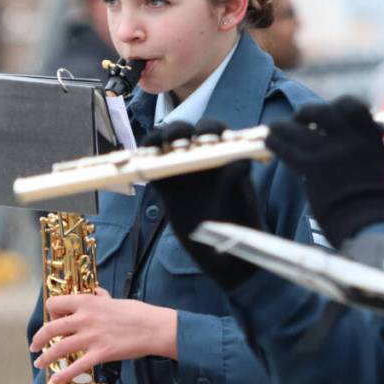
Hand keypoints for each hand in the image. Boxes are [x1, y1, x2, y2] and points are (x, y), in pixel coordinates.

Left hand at [29, 287, 176, 383]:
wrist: (152, 327)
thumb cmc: (136, 312)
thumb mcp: (115, 299)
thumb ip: (101, 297)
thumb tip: (96, 292)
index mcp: (87, 302)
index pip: (54, 304)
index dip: (51, 313)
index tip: (53, 320)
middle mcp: (84, 318)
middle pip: (50, 328)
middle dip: (38, 339)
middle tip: (35, 346)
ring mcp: (91, 337)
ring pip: (58, 348)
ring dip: (45, 358)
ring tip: (40, 363)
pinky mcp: (100, 353)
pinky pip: (76, 367)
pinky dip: (63, 375)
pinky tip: (55, 380)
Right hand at [145, 120, 259, 288]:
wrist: (225, 254)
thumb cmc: (240, 227)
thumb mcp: (241, 206)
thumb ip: (238, 185)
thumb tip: (242, 162)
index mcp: (225, 157)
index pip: (216, 132)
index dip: (209, 129)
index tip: (204, 137)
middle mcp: (202, 158)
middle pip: (187, 133)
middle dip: (179, 131)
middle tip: (175, 140)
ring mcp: (183, 170)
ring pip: (166, 146)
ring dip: (158, 141)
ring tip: (155, 148)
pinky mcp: (166, 186)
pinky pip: (153, 167)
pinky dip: (145, 160)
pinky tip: (142, 161)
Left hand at [265, 97, 383, 246]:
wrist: (367, 223)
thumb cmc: (372, 197)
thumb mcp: (376, 160)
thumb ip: (359, 143)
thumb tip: (335, 132)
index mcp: (370, 136)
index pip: (351, 105)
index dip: (337, 105)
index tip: (331, 111)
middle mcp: (350, 139)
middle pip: (321, 111)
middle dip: (306, 113)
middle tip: (300, 120)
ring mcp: (329, 152)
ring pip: (297, 127)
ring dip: (283, 126)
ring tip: (276, 129)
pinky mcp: (310, 168)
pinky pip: (284, 146)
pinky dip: (274, 142)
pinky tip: (270, 142)